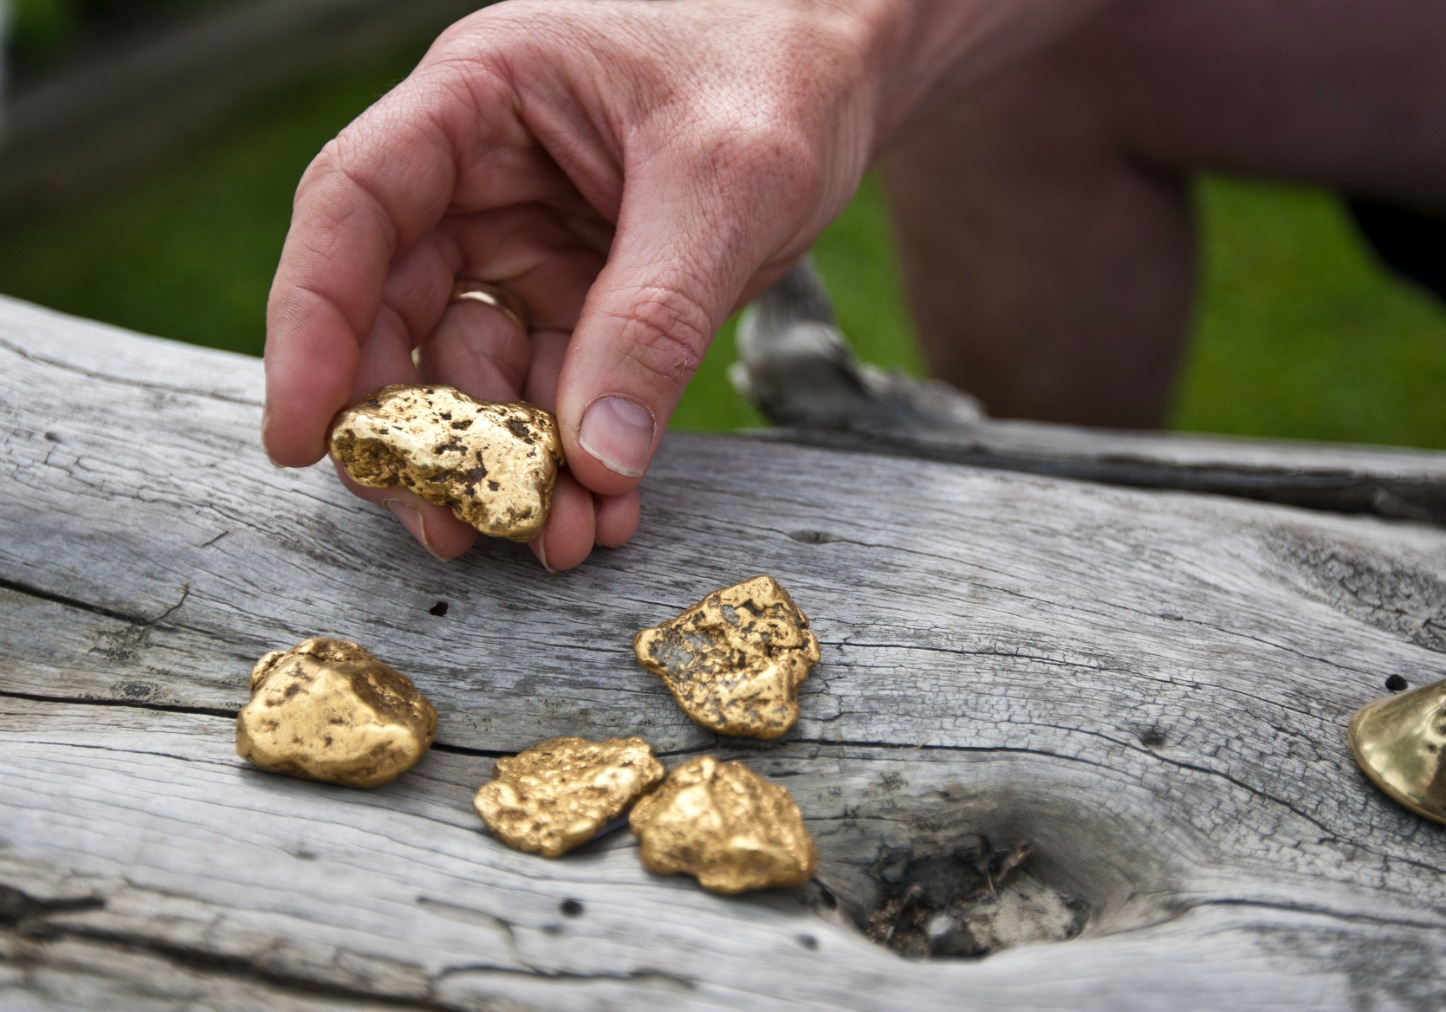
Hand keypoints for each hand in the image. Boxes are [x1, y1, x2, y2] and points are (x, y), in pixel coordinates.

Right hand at [262, 0, 894, 567]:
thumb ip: (654, 318)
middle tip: (454, 526)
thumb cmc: (780, 66)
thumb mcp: (725, 183)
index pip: (354, 208)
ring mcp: (529, 240)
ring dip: (511, 466)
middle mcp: (481, 173)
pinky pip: (557, 390)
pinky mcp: (584, 295)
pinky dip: (577, 455)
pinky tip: (607, 507)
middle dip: (423, 432)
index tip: (301, 437)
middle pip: (399, 313)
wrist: (851, 66)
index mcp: (479, 98)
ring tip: (565, 537)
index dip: (312, 325)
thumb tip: (596, 461)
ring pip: (477, 372)